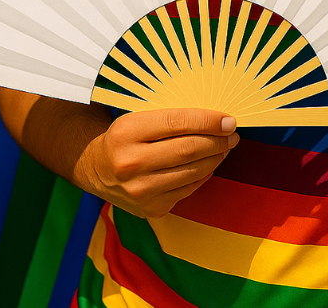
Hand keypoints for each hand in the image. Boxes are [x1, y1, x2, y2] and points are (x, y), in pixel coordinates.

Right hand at [80, 107, 238, 218]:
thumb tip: (214, 118)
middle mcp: (131, 163)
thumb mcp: (137, 117)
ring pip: (192, 171)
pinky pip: (188, 189)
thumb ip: (170, 117)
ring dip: (216, 158)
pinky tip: (210, 163)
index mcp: (126, 132)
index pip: (177, 122)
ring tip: (225, 147)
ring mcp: (140, 190)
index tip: (229, 120)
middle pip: (188, 149)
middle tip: (232, 133)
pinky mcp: (150, 209)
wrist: (95, 169)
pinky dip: (204, 174)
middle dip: (217, 140)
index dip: (208, 121)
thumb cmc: (124, 137)